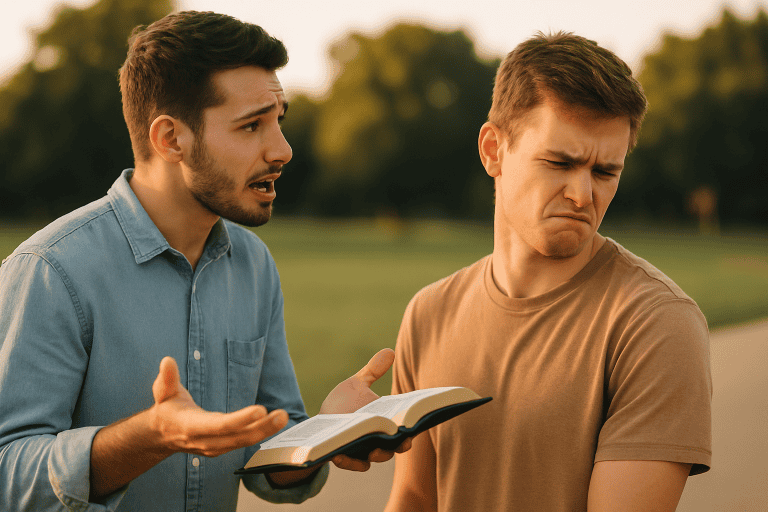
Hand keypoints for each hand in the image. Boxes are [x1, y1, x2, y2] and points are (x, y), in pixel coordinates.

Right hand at [150, 356, 287, 456]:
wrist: (162, 435)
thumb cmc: (167, 409)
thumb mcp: (163, 392)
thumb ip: (166, 378)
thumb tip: (168, 361)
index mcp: (191, 426)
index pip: (219, 425)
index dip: (240, 420)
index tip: (260, 410)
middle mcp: (205, 440)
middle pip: (237, 437)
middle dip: (262, 427)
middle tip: (282, 415)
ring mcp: (215, 447)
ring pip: (243, 442)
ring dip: (266, 431)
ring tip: (283, 417)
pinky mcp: (222, 447)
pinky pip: (244, 442)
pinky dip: (261, 434)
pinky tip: (275, 424)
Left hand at [319, 348, 412, 471]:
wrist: (321, 420)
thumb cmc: (344, 403)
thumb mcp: (357, 384)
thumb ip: (373, 370)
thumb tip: (390, 350)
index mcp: (387, 421)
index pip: (407, 423)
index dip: (416, 420)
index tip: (420, 413)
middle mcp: (381, 438)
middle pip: (398, 444)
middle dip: (402, 442)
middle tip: (404, 435)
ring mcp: (365, 449)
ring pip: (378, 456)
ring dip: (378, 453)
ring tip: (373, 449)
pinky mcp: (346, 458)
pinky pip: (352, 463)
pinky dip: (349, 461)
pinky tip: (340, 453)